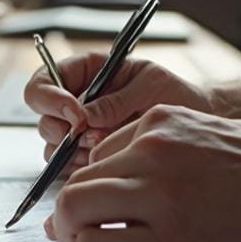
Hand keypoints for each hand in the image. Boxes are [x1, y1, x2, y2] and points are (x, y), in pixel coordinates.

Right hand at [23, 53, 213, 171]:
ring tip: (108, 146)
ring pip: (53, 147)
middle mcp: (76, 102)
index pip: (44, 80)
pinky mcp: (89, 157)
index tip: (74, 112)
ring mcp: (80, 132)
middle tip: (93, 135)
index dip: (50, 97)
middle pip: (43, 118)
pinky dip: (84, 168)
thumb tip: (84, 116)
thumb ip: (116, 99)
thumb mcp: (150, 85)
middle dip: (63, 130)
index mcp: (86, 73)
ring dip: (75, 151)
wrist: (196, 120)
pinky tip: (108, 161)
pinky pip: (70, 168)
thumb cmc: (174, 93)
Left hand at [44, 105, 240, 241]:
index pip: (98, 156)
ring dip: (80, 238)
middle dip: (75, 214)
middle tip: (82, 236)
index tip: (101, 210)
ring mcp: (159, 199)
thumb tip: (144, 170)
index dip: (97, 188)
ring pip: (75, 214)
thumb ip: (179, 147)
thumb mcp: (227, 135)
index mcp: (166, 123)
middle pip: (77, 184)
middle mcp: (154, 153)